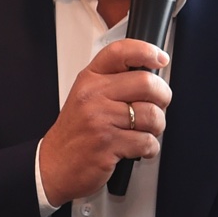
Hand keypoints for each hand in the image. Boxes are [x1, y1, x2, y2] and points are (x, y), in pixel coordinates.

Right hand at [38, 39, 171, 207]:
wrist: (54, 165)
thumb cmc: (75, 133)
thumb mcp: (86, 98)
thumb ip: (113, 83)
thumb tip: (153, 77)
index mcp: (89, 80)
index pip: (120, 52)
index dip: (146, 51)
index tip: (160, 58)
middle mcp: (93, 95)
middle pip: (147, 83)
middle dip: (163, 98)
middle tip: (159, 106)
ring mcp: (99, 120)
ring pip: (152, 115)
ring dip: (157, 127)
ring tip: (145, 131)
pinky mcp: (107, 144)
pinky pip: (147, 141)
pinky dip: (150, 148)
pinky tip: (138, 149)